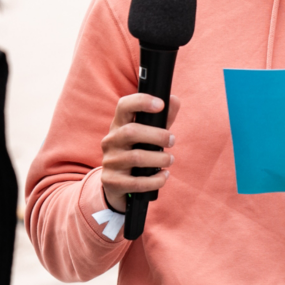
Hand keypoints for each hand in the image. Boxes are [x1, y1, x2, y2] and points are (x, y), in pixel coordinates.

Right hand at [101, 94, 180, 212]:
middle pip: (131, 132)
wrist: (116, 184)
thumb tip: (174, 100)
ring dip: (159, 158)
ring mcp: (110, 162)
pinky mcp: (112, 182)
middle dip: (157, 135)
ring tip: (170, 160)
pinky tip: (164, 176)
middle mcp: (110, 141)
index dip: (141, 101)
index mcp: (118, 125)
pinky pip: (137, 182)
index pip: (123, 106)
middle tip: (172, 140)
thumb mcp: (148, 135)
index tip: (160, 104)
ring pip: (136, 157)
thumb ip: (162, 119)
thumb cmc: (136, 153)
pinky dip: (155, 180)